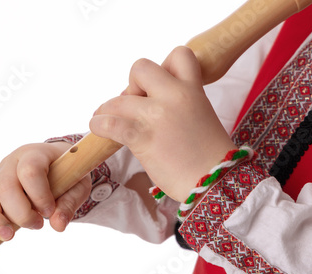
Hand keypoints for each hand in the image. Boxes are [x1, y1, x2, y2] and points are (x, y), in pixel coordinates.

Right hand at [0, 142, 91, 240]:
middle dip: (19, 212)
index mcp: (35, 154)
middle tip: (38, 225)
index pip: (29, 171)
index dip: (38, 194)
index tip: (49, 211)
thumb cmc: (68, 173)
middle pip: (4, 186)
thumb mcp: (77, 185)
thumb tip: (58, 225)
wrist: (56, 163)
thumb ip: (69, 203)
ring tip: (9, 236)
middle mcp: (12, 162)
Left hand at [90, 46, 235, 201]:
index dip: (164, 66)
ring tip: (108, 119)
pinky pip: (110, 122)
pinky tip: (98, 128)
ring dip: (109, 109)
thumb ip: (178, 102)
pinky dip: (99, 124)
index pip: (179, 54)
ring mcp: (156, 116)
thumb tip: (145, 101)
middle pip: (140, 67)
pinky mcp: (142, 137)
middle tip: (135, 105)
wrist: (213, 181)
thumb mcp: (200, 115)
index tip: (159, 86)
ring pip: (118, 99)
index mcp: (193, 89)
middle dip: (132, 85)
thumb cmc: (207, 155)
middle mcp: (174, 96)